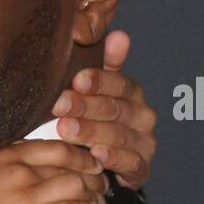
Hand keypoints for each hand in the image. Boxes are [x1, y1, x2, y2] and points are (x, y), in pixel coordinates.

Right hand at [0, 139, 105, 203]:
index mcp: (6, 152)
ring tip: (100, 202)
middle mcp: (19, 169)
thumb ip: (2, 165)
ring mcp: (24, 195)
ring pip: (77, 186)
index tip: (89, 160)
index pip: (55, 145)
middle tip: (102, 180)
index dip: (79, 152)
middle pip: (72, 162)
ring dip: (95, 193)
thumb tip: (25, 168)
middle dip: (94, 171)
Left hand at [50, 30, 155, 188]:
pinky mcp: (142, 169)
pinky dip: (114, 158)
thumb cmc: (95, 120)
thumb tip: (119, 35)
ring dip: (91, 131)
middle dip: (86, 106)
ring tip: (65, 129)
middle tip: (59, 104)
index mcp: (132, 93)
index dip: (99, 81)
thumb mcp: (97, 92)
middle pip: (115, 108)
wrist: (106, 164)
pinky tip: (96, 154)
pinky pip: (130, 163)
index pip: (118, 83)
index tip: (76, 80)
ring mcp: (144, 143)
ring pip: (119, 135)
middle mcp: (142, 116)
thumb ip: (104, 65)